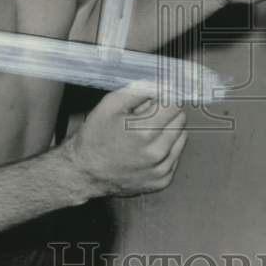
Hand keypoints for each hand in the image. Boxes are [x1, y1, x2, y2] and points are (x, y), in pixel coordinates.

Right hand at [64, 85, 186, 197]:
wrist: (84, 173)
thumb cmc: (94, 138)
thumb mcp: (110, 105)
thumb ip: (139, 90)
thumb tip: (161, 84)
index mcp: (144, 132)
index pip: (174, 104)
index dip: (163, 98)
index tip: (154, 99)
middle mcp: (156, 153)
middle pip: (180, 119)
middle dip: (165, 114)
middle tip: (144, 118)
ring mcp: (161, 169)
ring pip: (181, 137)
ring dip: (167, 131)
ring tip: (144, 135)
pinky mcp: (162, 181)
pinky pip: (175, 156)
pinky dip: (165, 149)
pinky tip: (147, 149)